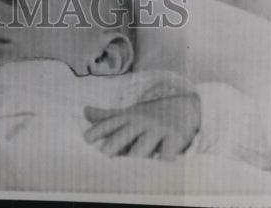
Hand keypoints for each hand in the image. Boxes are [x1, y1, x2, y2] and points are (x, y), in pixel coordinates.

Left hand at [83, 92, 200, 160]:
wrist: (185, 105)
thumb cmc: (151, 114)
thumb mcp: (129, 113)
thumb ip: (107, 116)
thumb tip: (84, 111)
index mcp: (128, 117)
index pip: (110, 123)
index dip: (98, 130)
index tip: (87, 139)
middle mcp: (141, 122)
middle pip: (125, 134)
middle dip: (115, 143)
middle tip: (105, 152)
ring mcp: (158, 129)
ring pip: (145, 144)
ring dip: (138, 152)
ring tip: (131, 162)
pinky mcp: (175, 138)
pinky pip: (169, 150)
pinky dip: (165, 157)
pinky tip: (162, 164)